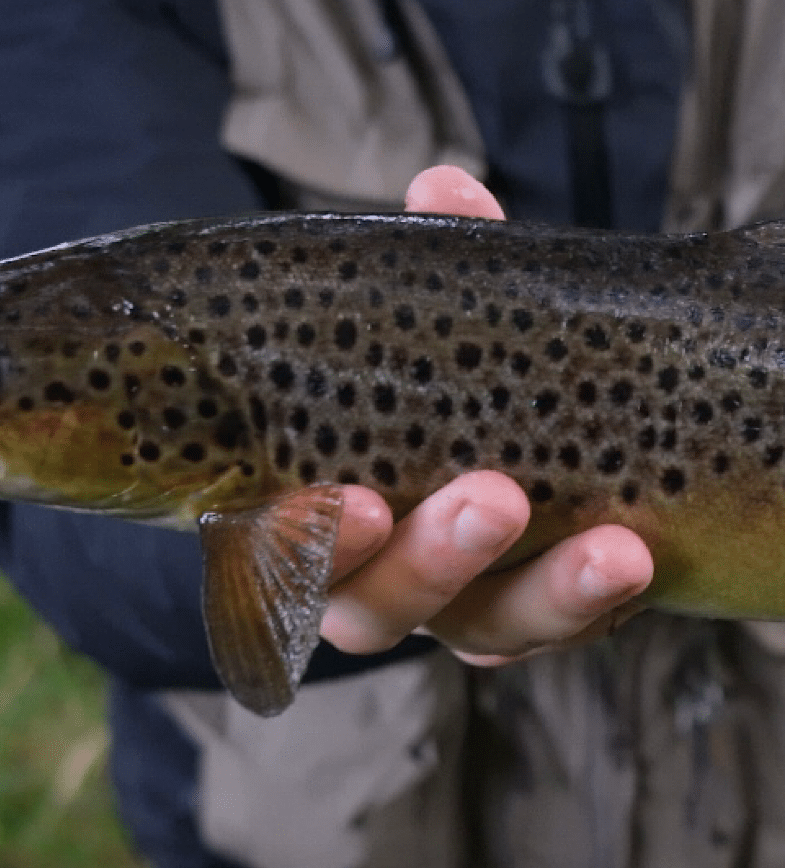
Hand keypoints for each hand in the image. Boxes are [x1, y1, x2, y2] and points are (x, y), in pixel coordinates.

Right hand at [320, 165, 653, 666]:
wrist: (527, 423)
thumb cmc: (447, 377)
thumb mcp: (441, 327)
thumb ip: (437, 272)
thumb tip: (440, 185)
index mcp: (320, 511)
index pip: (285, 551)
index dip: (311, 543)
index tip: (354, 499)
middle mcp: (378, 572)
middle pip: (373, 611)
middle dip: (429, 563)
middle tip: (492, 497)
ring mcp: (459, 602)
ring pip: (476, 631)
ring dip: (539, 594)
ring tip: (612, 547)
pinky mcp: (531, 613)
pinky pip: (554, 630)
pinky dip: (589, 604)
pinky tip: (632, 555)